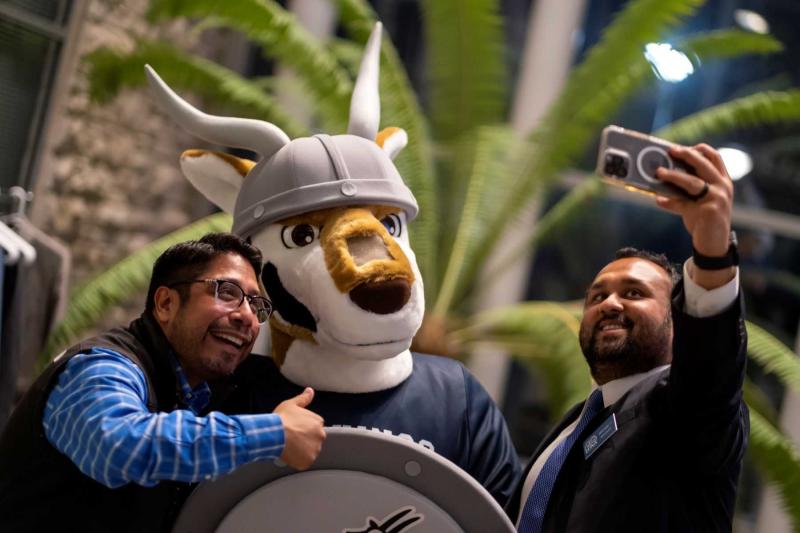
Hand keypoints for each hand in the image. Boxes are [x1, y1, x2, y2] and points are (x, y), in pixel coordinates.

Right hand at [274, 387, 325, 469]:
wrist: (274, 434)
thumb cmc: (282, 419)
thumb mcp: (292, 404)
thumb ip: (303, 398)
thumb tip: (310, 391)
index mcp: (317, 422)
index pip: (314, 427)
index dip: (303, 429)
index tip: (295, 430)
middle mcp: (320, 435)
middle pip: (313, 440)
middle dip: (304, 440)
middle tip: (291, 439)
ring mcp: (315, 449)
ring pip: (309, 451)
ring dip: (301, 451)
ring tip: (289, 447)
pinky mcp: (308, 461)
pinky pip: (304, 462)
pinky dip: (297, 461)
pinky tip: (289, 455)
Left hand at [654, 144, 735, 288]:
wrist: (715, 244)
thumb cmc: (706, 219)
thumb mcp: (705, 199)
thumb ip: (694, 186)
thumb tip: (667, 174)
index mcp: (723, 181)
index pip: (715, 157)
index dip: (700, 149)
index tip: (682, 147)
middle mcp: (722, 187)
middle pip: (703, 164)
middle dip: (686, 155)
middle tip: (670, 151)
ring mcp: (716, 199)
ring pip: (692, 182)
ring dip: (673, 176)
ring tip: (659, 172)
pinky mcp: (707, 212)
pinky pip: (682, 204)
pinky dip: (668, 202)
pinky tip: (658, 200)